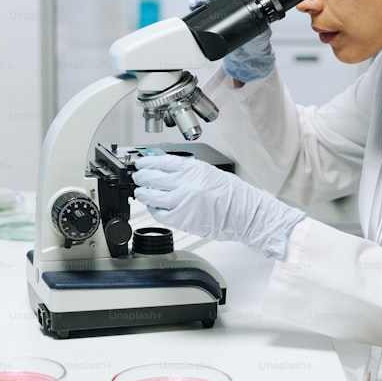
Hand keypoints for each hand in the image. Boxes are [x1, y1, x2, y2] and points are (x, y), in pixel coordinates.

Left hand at [132, 154, 305, 259]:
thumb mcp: (208, 172)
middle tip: (137, 176)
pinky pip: (160, 214)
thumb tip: (163, 167)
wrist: (243, 213)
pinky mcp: (182, 219)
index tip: (140, 163)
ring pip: (151, 196)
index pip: (161, 161)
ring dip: (142, 193)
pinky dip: (153, 209)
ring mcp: (182, 201)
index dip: (146, 162)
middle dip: (141, 176)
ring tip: (140, 191)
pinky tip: (153, 206)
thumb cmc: (231, 193)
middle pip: (152, 177)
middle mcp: (186, 183)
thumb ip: (186, 170)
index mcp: (193, 168)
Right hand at [189, 0, 275, 82]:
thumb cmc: (257, 40)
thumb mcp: (263, 30)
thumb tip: (256, 12)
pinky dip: (196, 2)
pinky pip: (202, 2)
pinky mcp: (212, 11)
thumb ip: (261, 21)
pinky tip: (193, 4)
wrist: (247, 55)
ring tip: (200, 0)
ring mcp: (223, 3)